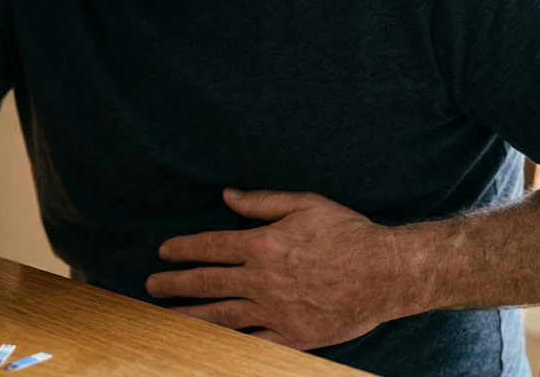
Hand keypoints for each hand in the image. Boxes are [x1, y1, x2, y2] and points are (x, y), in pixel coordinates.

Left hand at [145, 189, 416, 350]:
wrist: (388, 273)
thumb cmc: (348, 233)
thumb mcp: (304, 204)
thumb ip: (261, 202)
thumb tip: (226, 196)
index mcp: (263, 245)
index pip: (210, 247)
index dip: (183, 249)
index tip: (164, 251)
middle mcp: (263, 279)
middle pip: (207, 283)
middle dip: (175, 283)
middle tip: (151, 285)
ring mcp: (277, 310)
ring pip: (222, 316)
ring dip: (191, 315)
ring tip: (166, 317)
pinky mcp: (294, 336)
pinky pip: (254, 341)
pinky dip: (230, 343)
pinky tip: (210, 343)